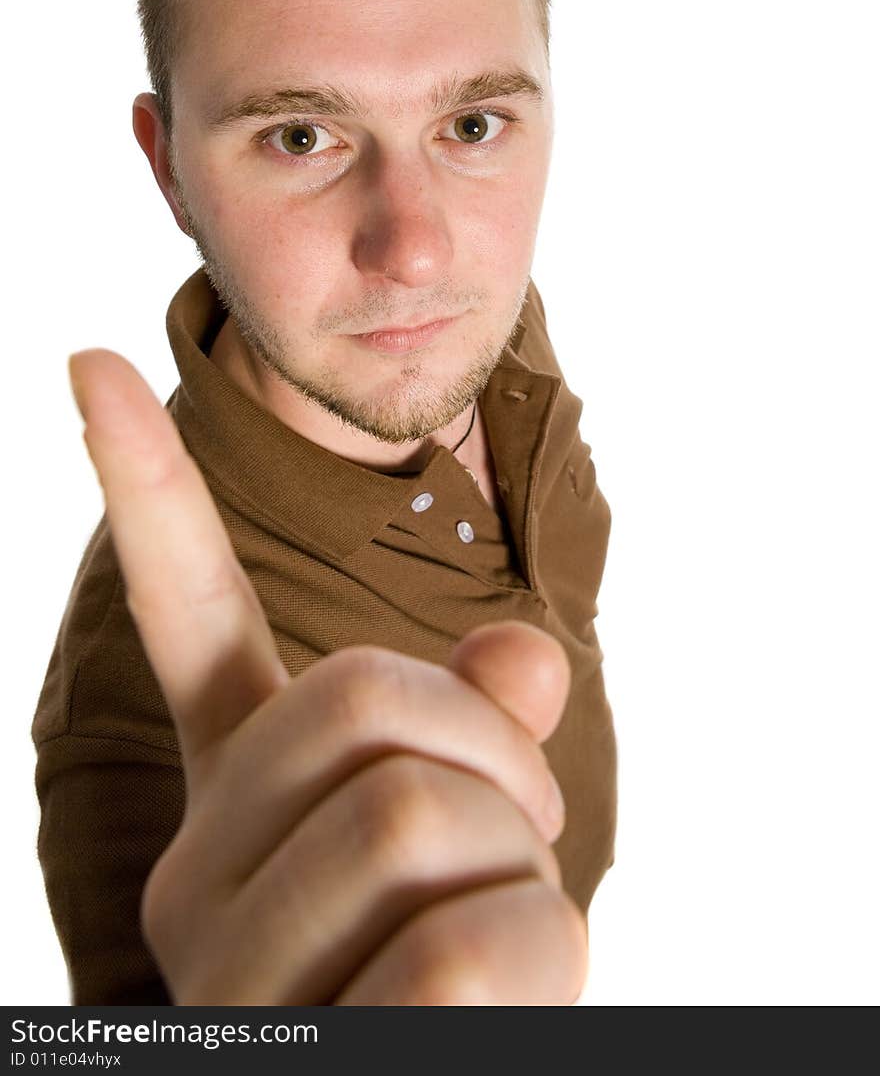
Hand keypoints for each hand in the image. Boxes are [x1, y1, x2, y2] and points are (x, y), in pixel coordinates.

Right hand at [68, 348, 588, 1004]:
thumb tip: (522, 650)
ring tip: (481, 951)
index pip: (183, 610)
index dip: (144, 480)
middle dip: (491, 755)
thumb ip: (482, 737)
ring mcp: (234, 962)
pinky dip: (536, 966)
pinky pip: (468, 947)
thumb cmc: (446, 987)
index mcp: (244, 793)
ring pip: (420, 808)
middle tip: (506, 844)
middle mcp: (208, 864)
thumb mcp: (478, 844)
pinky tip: (474, 1022)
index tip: (94, 360)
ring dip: (521, 871)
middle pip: (365, 694)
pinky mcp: (289, 1045)